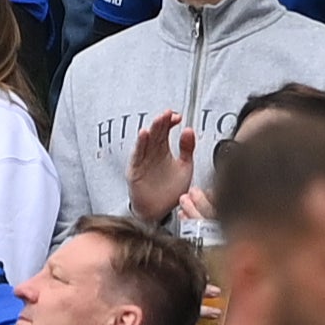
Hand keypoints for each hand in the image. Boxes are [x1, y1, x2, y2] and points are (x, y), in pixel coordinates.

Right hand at [123, 109, 193, 233]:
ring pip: (146, 141)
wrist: (159, 210)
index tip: (178, 117)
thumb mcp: (185, 167)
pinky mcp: (135, 169)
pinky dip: (140, 144)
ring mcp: (143, 160)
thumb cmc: (170, 190)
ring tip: (158, 120)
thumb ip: (187, 149)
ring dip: (152, 130)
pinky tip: (144, 134)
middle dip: (162, 123)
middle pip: (156, 133)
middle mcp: (152, 153)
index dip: (170, 122)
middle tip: (168, 114)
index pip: (165, 131)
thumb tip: (189, 130)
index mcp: (163, 150)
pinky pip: (137, 154)